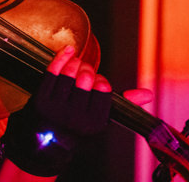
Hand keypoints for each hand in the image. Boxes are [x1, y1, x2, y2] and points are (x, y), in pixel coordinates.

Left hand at [2, 45, 111, 176]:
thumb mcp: (101, 117)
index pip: (103, 90)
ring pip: (68, 73)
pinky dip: (60, 57)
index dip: (101, 80)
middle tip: (85, 71)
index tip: (98, 80)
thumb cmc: (79, 122)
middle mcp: (75, 118)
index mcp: (94, 124)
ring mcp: (56, 108)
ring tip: (76, 63)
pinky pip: (51, 71)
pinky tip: (68, 50)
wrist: (47, 139)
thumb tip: (148, 94)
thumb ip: (124, 104)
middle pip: (86, 78)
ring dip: (74, 62)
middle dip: (88, 69)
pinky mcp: (40, 100)